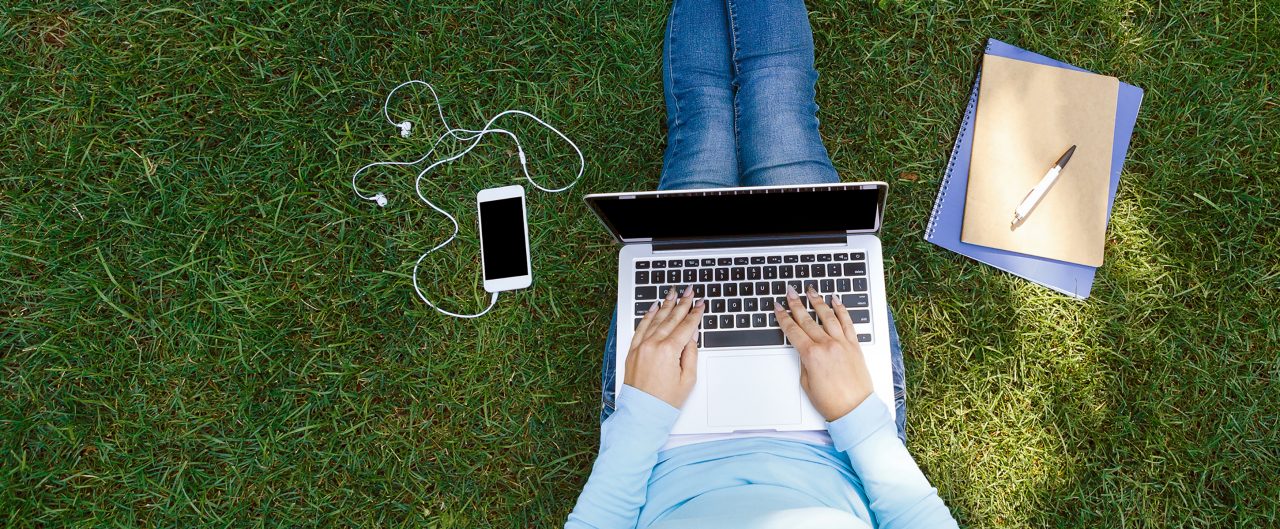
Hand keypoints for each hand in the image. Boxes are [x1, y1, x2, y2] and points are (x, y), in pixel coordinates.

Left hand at [623, 286, 703, 407]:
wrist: (643, 412)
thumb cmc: (665, 400)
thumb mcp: (688, 379)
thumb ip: (691, 354)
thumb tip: (691, 336)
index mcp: (669, 351)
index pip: (686, 327)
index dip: (695, 314)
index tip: (700, 304)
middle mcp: (653, 345)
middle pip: (671, 318)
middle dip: (682, 303)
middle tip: (689, 291)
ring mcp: (641, 346)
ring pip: (655, 319)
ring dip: (666, 305)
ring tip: (672, 293)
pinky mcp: (633, 350)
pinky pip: (641, 327)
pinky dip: (648, 316)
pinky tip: (654, 307)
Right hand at [773, 285, 873, 420]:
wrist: (855, 410)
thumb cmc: (831, 402)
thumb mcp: (806, 383)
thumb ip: (804, 362)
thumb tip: (805, 351)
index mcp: (812, 355)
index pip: (793, 331)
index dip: (783, 317)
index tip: (778, 308)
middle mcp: (827, 346)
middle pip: (807, 320)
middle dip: (796, 304)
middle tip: (790, 292)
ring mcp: (842, 344)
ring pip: (827, 316)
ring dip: (818, 301)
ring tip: (811, 290)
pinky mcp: (854, 346)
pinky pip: (847, 323)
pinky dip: (841, 310)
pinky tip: (836, 301)